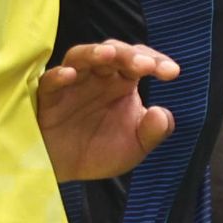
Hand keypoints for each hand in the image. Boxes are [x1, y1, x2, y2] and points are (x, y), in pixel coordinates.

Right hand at [38, 36, 181, 179]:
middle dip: (130, 56)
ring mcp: (72, 83)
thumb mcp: (135, 146)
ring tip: (109, 54)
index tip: (172, 73)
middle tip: (146, 66)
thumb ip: (153, 131)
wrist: (67, 171)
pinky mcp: (49, 98)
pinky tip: (69, 75)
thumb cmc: (101, 150)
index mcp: (122, 82)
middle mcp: (98, 76)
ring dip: (95, 53)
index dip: (156, 61)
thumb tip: (162, 114)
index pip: (140, 60)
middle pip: (113, 52)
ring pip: (81, 57)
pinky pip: (50, 82)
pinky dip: (58, 76)